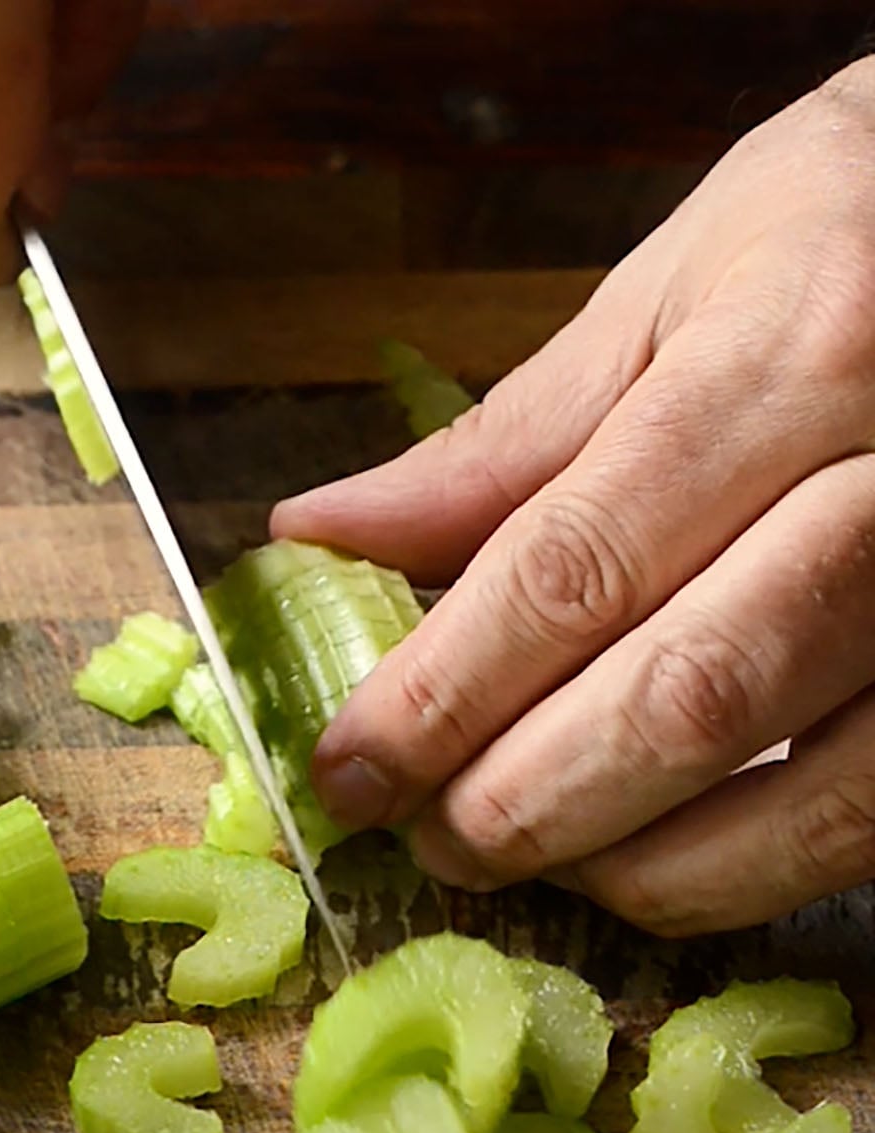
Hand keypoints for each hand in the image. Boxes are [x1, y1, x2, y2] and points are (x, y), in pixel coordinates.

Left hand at [274, 59, 874, 936]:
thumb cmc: (838, 246)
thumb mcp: (670, 293)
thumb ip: (507, 442)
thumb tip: (325, 535)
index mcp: (799, 355)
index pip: (580, 563)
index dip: (443, 692)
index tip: (351, 767)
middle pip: (688, 697)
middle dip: (526, 800)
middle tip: (427, 837)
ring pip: (799, 800)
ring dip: (630, 863)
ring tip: (520, 853)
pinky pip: (858, 826)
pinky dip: (734, 870)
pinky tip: (641, 854)